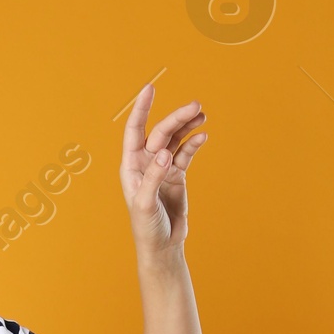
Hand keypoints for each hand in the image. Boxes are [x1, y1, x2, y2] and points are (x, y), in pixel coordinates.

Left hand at [120, 85, 207, 261]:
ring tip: (202, 114)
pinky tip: (203, 136)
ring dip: (187, 126)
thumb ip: (154, 177)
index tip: (150, 88)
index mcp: (131, 165)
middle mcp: (146, 162)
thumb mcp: (145, 203)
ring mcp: (162, 167)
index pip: (134, 130)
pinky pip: (186, 154)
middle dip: (177, 118)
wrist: (162, 246)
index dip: (141, 108)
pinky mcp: (177, 176)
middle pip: (161, 132)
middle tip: (196, 106)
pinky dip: (194, 144)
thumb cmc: (146, 227)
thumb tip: (165, 153)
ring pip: (175, 139)